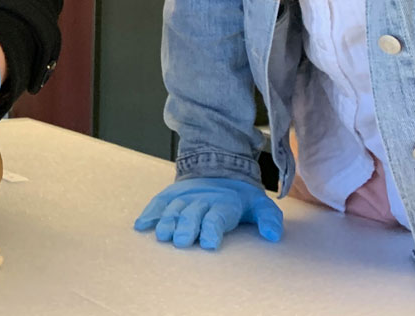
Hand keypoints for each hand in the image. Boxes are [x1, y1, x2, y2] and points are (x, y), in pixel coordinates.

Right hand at [133, 177, 283, 249]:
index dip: (212, 229)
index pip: (217, 217)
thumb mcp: (261, 205)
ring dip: (167, 222)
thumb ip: (269, 219)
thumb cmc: (241, 198)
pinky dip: (149, 213)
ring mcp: (185, 197)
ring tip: (162, 235)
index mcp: (225, 204)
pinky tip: (141, 225)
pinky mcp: (172, 195)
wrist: (221, 171)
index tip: (210, 243)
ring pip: (174, 210)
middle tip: (181, 241)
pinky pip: (159, 203)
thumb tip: (273, 235)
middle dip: (187, 227)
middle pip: (192, 215)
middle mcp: (202, 200)